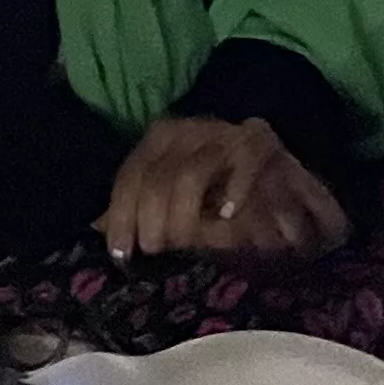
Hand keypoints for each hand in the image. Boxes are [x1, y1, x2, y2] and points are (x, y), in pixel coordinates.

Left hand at [96, 116, 345, 261]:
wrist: (285, 194)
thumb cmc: (224, 206)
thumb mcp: (180, 213)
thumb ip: (144, 216)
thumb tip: (98, 229)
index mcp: (163, 139)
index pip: (131, 174)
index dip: (121, 216)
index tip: (121, 255)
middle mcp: (191, 128)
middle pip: (156, 175)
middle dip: (151, 220)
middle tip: (158, 251)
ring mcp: (227, 133)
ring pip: (192, 171)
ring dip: (183, 215)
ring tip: (185, 243)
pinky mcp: (262, 143)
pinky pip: (244, 160)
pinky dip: (234, 189)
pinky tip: (228, 216)